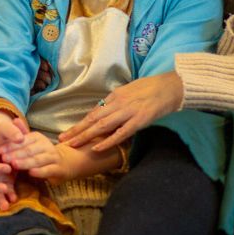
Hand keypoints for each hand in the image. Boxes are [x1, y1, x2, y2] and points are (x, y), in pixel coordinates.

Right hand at [0, 110, 28, 210]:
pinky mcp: (2, 180)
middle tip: (4, 189)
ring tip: (6, 206)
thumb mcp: (6, 128)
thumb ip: (12, 130)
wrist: (3, 139)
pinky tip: (13, 200)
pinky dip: (6, 198)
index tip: (8, 168)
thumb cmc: (4, 133)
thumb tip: (20, 137)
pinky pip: (1, 192)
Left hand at [58, 70, 184, 151]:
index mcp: (114, 97)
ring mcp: (128, 112)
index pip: (93, 113)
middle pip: (93, 119)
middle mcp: (118, 104)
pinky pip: (120, 133)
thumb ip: (117, 102)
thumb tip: (105, 111)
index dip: (80, 124)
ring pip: (102, 126)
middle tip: (63, 140)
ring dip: (86, 136)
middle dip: (77, 130)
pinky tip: (97, 148)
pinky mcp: (139, 120)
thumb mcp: (129, 92)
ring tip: (74, 145)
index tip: (68, 132)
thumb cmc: (151, 89)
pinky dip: (108, 141)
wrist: (170, 86)